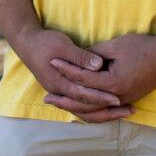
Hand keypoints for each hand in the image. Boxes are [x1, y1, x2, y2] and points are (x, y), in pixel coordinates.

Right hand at [14, 27, 133, 122]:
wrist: (28, 44)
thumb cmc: (46, 43)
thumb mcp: (63, 46)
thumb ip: (80, 57)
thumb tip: (98, 65)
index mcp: (59, 83)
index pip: (84, 95)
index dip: (101, 97)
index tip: (118, 98)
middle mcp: (60, 92)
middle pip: (86, 108)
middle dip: (107, 110)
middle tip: (128, 109)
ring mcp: (61, 93)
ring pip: (84, 110)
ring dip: (103, 112)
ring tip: (122, 112)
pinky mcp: (64, 89)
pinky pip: (81, 105)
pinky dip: (95, 108)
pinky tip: (107, 107)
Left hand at [45, 30, 155, 113]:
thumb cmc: (143, 47)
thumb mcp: (116, 45)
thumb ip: (96, 54)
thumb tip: (81, 59)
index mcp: (113, 82)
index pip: (83, 78)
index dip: (66, 69)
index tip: (52, 62)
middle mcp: (117, 96)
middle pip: (86, 101)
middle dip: (66, 98)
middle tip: (47, 97)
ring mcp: (124, 99)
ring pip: (95, 109)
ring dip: (77, 106)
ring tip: (61, 104)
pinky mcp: (128, 98)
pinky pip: (105, 107)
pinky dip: (92, 108)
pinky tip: (83, 106)